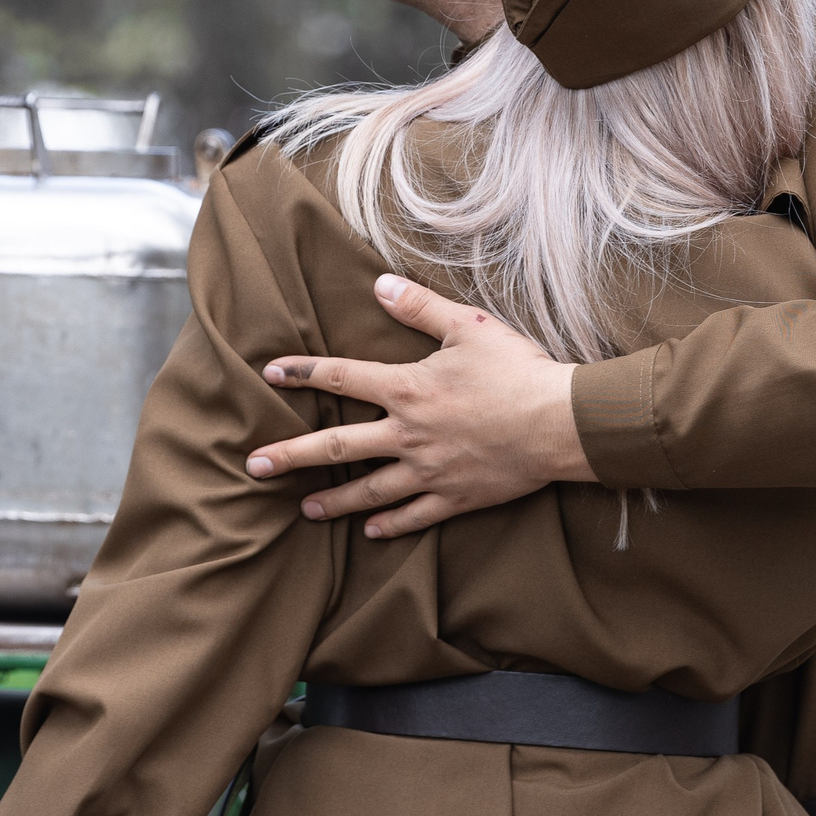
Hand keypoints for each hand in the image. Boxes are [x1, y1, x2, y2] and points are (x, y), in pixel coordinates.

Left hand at [245, 273, 595, 537]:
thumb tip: (379, 283)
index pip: (341, 377)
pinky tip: (371, 532)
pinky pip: (415, 516)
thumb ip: (420, 307)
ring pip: (370, 492)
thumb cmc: (517, 371)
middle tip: (255, 467)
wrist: (561, 424)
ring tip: (305, 509)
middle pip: (338, 447)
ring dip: (334, 501)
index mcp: (407, 389)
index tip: (268, 374)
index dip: (302, 373)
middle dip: (292, 456)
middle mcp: (409, 434)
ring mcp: (430, 471)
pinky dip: (390, 525)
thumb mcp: (468, 327)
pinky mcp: (456, 497)